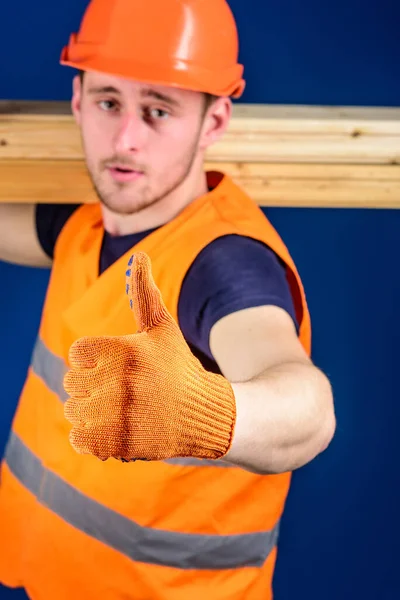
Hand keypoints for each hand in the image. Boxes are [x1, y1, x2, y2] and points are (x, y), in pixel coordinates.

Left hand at [63, 252, 235, 461]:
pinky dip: (92, 437)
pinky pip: (82, 439)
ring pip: (74, 411)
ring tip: (119, 409)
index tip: (115, 367)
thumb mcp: (162, 328)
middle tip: (120, 390)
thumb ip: (144, 292)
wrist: (204, 412)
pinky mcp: (120, 443)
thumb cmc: (179, 366)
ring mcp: (119, 415)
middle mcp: (120, 381)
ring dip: (91, 412)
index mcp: (124, 350)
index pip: (78, 354)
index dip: (94, 360)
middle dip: (92, 386)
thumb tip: (139, 253)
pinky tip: (116, 428)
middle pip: (72, 383)